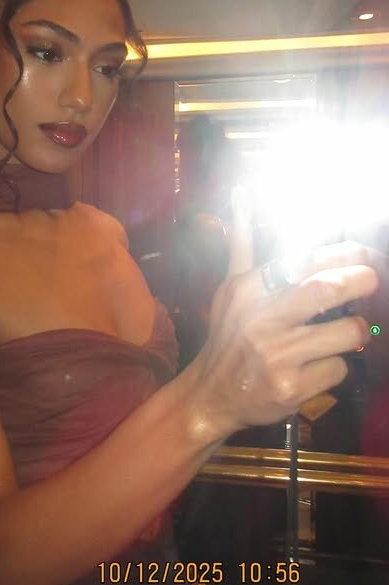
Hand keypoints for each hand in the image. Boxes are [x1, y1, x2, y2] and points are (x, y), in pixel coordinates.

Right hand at [188, 188, 379, 436]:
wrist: (211, 393)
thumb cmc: (228, 334)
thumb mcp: (231, 286)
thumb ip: (242, 241)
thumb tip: (241, 192)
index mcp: (250, 288)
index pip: (304, 259)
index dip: (344, 252)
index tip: (364, 253)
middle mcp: (261, 317)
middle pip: (325, 288)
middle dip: (360, 279)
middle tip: (372, 279)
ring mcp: (276, 354)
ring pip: (344, 332)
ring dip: (354, 330)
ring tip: (344, 331)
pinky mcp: (290, 387)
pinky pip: (338, 369)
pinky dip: (335, 366)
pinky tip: (316, 366)